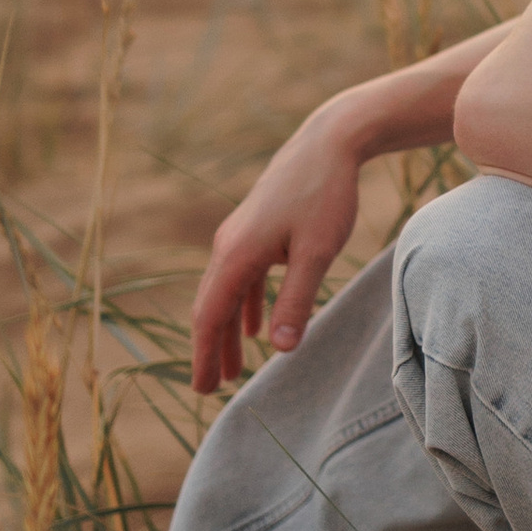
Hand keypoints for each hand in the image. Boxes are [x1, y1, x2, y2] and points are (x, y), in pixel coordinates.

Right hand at [188, 102, 363, 395]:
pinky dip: (245, 304)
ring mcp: (240, 234)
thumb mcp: (317, 253)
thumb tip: (278, 348)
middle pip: (212, 306)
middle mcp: (229, 244)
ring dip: (229, 330)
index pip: (210, 315)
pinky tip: (256, 326)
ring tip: (232, 367)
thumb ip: (296, 300)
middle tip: (210, 389)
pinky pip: (242, 276)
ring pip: (227, 292)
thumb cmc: (325, 195)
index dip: (203, 354)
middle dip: (210, 348)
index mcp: (237, 253)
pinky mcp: (257, 228)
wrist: (329, 141)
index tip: (202, 388)